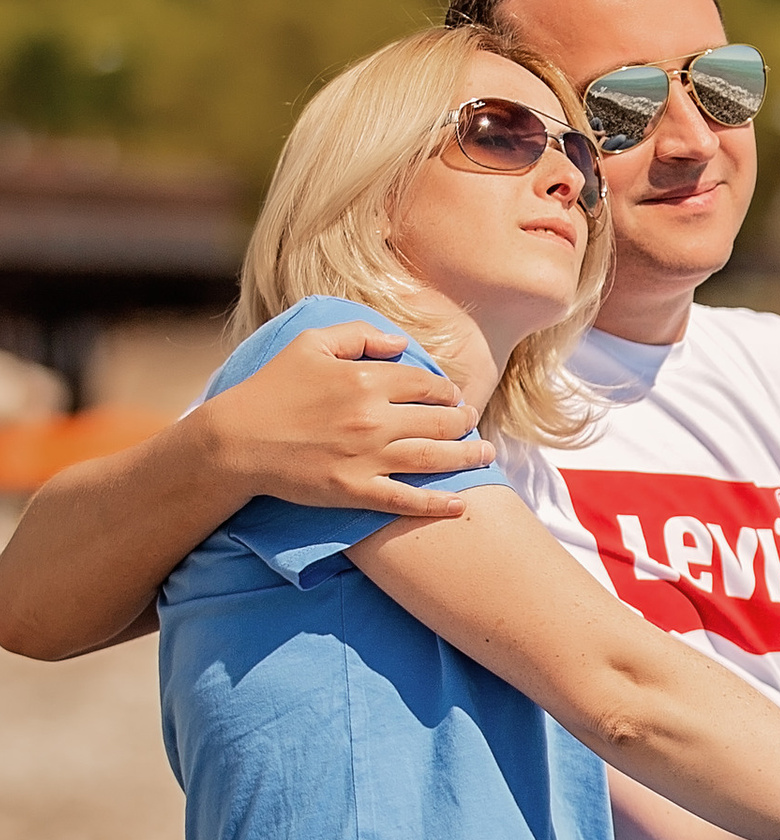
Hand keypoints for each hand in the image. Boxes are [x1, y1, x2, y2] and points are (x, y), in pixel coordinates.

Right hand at [203, 324, 486, 517]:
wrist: (233, 441)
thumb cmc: (271, 388)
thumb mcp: (311, 343)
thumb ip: (359, 334)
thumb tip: (401, 344)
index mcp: (366, 380)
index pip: (427, 384)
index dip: (447, 390)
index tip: (453, 397)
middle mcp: (373, 418)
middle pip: (440, 420)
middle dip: (464, 422)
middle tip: (473, 424)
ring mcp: (366, 457)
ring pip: (433, 458)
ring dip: (467, 457)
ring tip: (486, 455)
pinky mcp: (354, 490)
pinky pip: (405, 499)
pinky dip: (436, 504)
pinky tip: (460, 505)